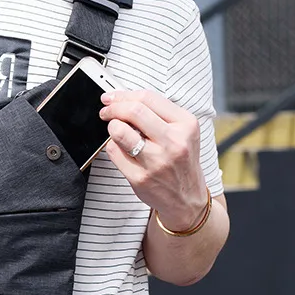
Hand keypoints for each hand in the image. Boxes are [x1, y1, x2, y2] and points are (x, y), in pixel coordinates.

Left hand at [99, 89, 208, 231]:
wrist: (187, 199)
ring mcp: (157, 161)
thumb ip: (159, 114)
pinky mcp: (140, 178)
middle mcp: (174, 142)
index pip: (148, 98)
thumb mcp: (184, 132)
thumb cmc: (181, 161)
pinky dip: (112, 146)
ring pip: (120, 131)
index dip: (124, 95)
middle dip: (113, 107)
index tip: (113, 97)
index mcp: (186, 124)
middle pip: (133, 111)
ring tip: (115, 129)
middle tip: (107, 111)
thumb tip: (123, 98)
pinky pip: (114, 152)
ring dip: (112, 126)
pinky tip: (120, 148)